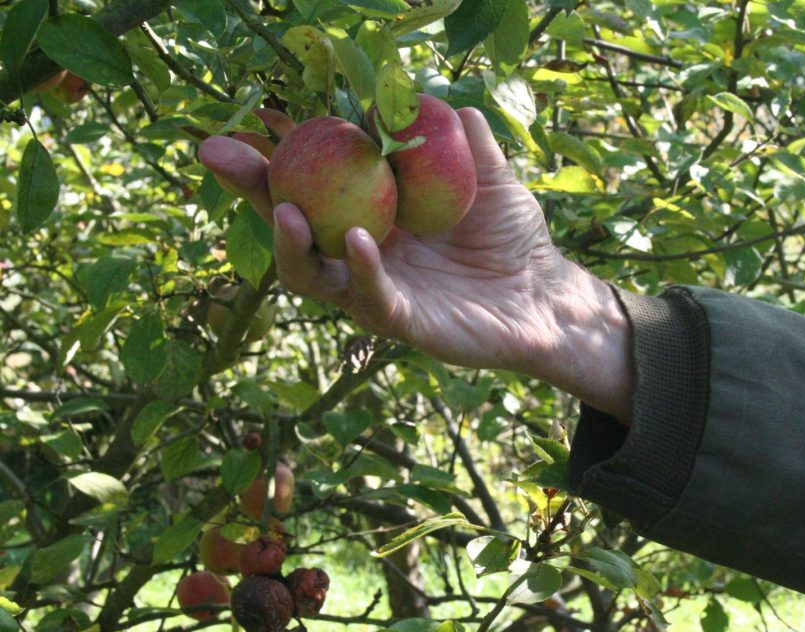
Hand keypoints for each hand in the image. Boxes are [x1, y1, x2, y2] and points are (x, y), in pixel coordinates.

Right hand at [199, 109, 631, 420]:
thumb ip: (464, 140)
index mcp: (371, 213)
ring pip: (309, 273)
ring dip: (290, 242)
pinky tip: (359, 239)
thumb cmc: (513, 236)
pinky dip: (361, 269)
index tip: (253, 115)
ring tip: (287, 210)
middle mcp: (359, 252)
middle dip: (250, 190)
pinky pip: (369, 297)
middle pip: (288, 223)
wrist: (545, 295)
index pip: (311, 180)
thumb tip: (435, 98)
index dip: (277, 150)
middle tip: (218, 154)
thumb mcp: (490, 177)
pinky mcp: (399, 320)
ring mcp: (373, 289)